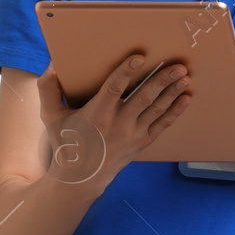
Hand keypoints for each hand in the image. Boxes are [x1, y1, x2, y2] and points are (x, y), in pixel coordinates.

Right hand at [36, 55, 190, 183]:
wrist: (81, 177)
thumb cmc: (66, 141)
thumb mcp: (51, 116)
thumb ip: (49, 89)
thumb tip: (53, 64)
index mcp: (96, 113)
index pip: (114, 88)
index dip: (126, 71)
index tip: (139, 57)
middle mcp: (117, 123)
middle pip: (143, 97)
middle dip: (162, 80)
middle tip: (179, 65)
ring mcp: (132, 134)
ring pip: (156, 109)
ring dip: (172, 92)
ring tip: (185, 76)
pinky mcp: (142, 142)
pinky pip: (162, 124)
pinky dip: (175, 111)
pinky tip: (186, 98)